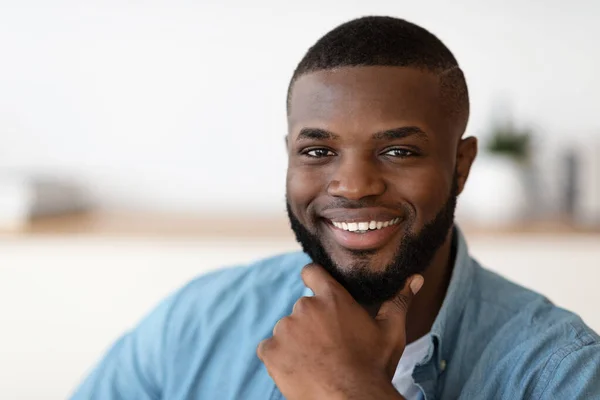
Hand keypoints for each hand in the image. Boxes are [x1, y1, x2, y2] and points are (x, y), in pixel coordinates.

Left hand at [257, 263, 423, 399]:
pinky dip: (280, 358)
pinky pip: (270, 349)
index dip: (313, 280)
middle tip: (328, 346)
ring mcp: (285, 329)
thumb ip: (399, 300)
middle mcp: (305, 307)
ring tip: (317, 362)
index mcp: (332, 297)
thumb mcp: (391, 332)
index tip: (318, 294)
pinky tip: (300, 370)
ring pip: (286, 330)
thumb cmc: (373, 367)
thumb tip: (416, 278)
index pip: (311, 273)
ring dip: (296, 342)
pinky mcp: (271, 351)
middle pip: (302, 309)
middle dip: (311, 324)